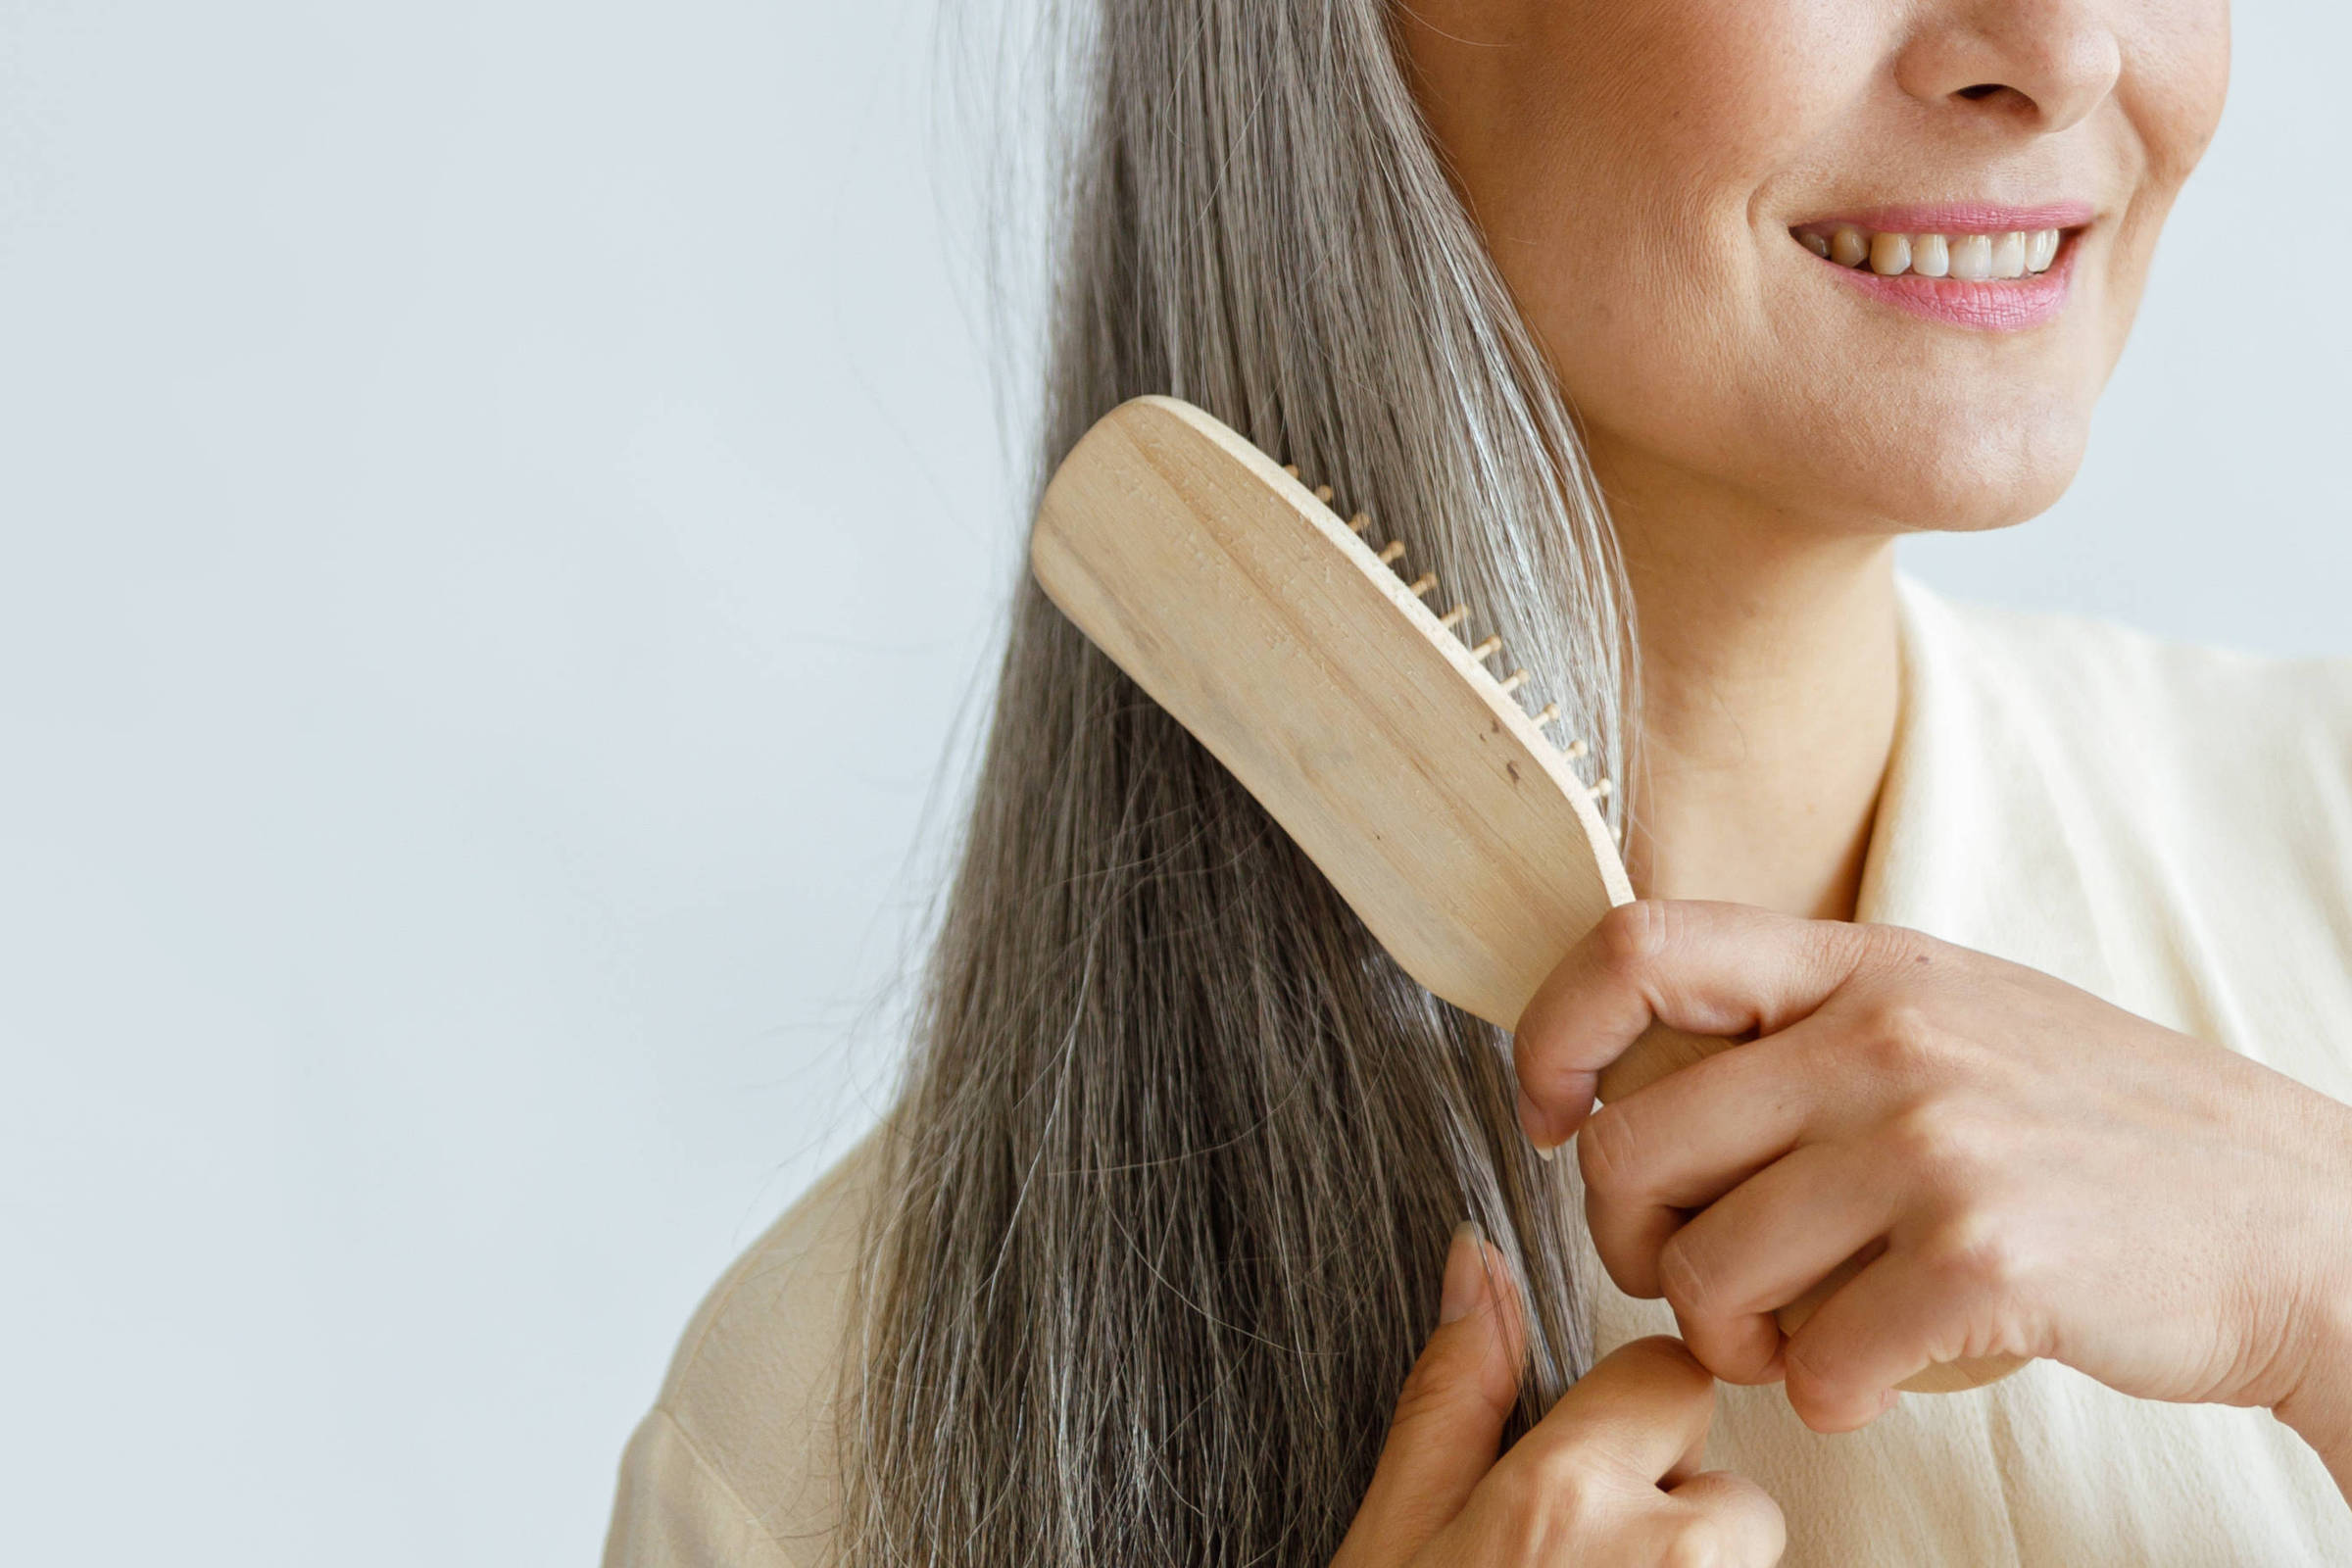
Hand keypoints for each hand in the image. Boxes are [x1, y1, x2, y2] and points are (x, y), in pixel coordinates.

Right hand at [1331, 1222, 1782, 1567]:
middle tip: (1588, 1563)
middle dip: (1673, 1511)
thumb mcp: (1395, 1536)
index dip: (1626, 1418)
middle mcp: (1665, 1558)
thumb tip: (1475, 1256)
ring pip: (1746, 1557)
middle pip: (1730, 1481)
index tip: (1582, 1469)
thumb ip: (1451, 1399)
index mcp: (1563, 1496)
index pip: (1669, 1376)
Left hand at [1509, 900, 2351, 1452]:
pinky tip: (1873, 1378)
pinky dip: (1825, 1397)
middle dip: (1627, 1240)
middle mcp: (1881, 1036)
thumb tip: (1631, 1081)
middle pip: (1628, 1144)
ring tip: (1794, 1338)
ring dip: (1725, 1339)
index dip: (1551, 1038)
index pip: (1634, 948)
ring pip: (1703, 1269)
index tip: (1548, 1115)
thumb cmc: (2097, 1128)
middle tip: (1689, 1278)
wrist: (2293, 1214)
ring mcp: (1930, 1142)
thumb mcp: (1947, 1014)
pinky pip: (1816, 1362)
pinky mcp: (1982, 1259)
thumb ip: (1804, 1028)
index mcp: (1858, 964)